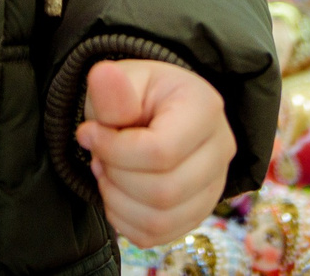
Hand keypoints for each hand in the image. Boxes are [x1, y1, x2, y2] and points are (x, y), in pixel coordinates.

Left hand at [77, 59, 234, 248]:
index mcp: (205, 108)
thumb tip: (103, 74)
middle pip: (164, 192)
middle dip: (116, 177)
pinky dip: (125, 221)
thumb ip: (112, 90)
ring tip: (106, 172)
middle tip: (98, 156)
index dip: (114, 151)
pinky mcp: (199, 211)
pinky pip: (157, 235)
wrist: (154, 109)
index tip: (88, 133)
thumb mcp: (122, 81)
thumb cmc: (136, 93)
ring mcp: (215, 186)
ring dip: (118, 201)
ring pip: (161, 220)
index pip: (161, 152)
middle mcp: (221, 150)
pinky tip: (117, 192)